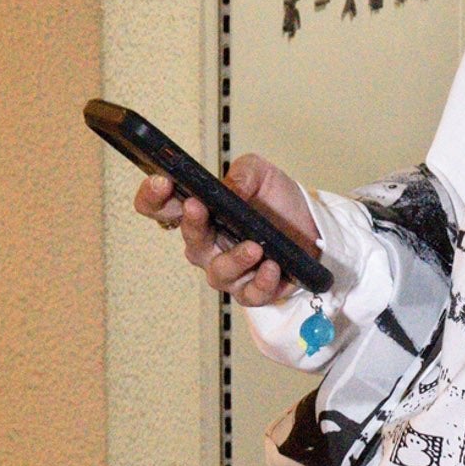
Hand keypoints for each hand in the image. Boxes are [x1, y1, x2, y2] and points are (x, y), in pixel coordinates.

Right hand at [134, 153, 319, 305]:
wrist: (311, 227)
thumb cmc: (277, 202)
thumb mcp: (262, 174)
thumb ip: (244, 172)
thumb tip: (231, 188)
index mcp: (200, 214)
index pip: (161, 208)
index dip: (152, 196)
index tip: (161, 182)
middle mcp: (208, 244)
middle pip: (189, 240)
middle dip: (192, 223)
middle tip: (197, 207)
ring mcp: (229, 269)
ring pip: (219, 272)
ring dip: (235, 260)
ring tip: (254, 247)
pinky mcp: (253, 289)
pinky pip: (250, 293)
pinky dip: (261, 282)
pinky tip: (272, 267)